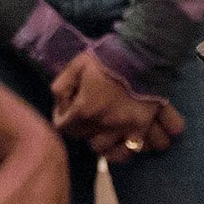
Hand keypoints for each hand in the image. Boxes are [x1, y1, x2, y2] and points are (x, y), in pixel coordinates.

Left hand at [49, 51, 184, 161]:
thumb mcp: (76, 65)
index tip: (67, 110)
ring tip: (103, 131)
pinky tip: (121, 143)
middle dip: (83, 129)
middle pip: (85, 139)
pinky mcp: (142, 127)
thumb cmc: (107, 57)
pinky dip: (125, 150)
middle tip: (87, 117)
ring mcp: (124, 128)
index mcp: (85, 109)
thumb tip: (60, 107)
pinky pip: (131, 151)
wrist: (143, 53)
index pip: (63, 128)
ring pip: (106, 150)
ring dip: (102, 141)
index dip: (62, 118)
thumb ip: (62, 88)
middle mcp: (104, 124)